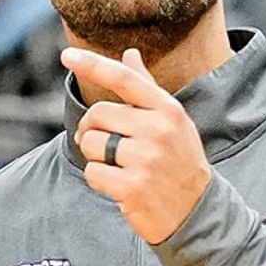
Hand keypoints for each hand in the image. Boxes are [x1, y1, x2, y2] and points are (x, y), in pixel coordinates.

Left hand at [63, 47, 210, 244]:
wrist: (197, 211)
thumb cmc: (178, 162)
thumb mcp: (172, 122)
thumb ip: (147, 89)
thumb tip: (129, 54)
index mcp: (167, 110)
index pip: (124, 79)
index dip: (92, 65)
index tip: (67, 54)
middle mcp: (158, 130)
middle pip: (98, 115)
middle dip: (91, 130)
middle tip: (104, 146)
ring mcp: (146, 159)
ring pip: (92, 144)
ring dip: (96, 158)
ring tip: (120, 168)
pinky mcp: (132, 186)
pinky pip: (92, 172)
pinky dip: (98, 180)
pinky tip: (119, 186)